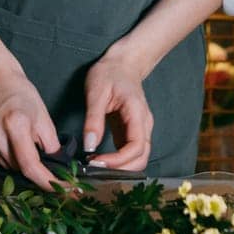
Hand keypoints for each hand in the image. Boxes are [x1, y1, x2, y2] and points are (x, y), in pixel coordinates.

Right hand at [0, 60, 59, 190]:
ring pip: (12, 167)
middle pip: (21, 169)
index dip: (48, 181)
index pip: (31, 164)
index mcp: (15, 124)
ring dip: (26, 166)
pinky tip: (18, 145)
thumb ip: (51, 144)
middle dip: (39, 174)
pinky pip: (3, 161)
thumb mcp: (43, 115)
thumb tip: (58, 167)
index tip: (64, 189)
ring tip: (32, 148)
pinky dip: (15, 159)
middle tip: (55, 173)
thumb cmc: (20, 92)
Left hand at [82, 52, 153, 172]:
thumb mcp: (96, 92)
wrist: (122, 63)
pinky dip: (118, 162)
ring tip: (96, 166)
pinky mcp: (132, 132)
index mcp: (137, 114)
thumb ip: (93, 119)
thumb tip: (89, 146)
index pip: (137, 146)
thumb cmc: (109, 73)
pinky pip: (130, 153)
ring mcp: (140, 130)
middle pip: (142, 158)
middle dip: (121, 169)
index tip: (97, 161)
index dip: (119, 160)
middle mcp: (144, 125)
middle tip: (95, 169)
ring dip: (121, 168)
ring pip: (138, 158)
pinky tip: (100, 160)